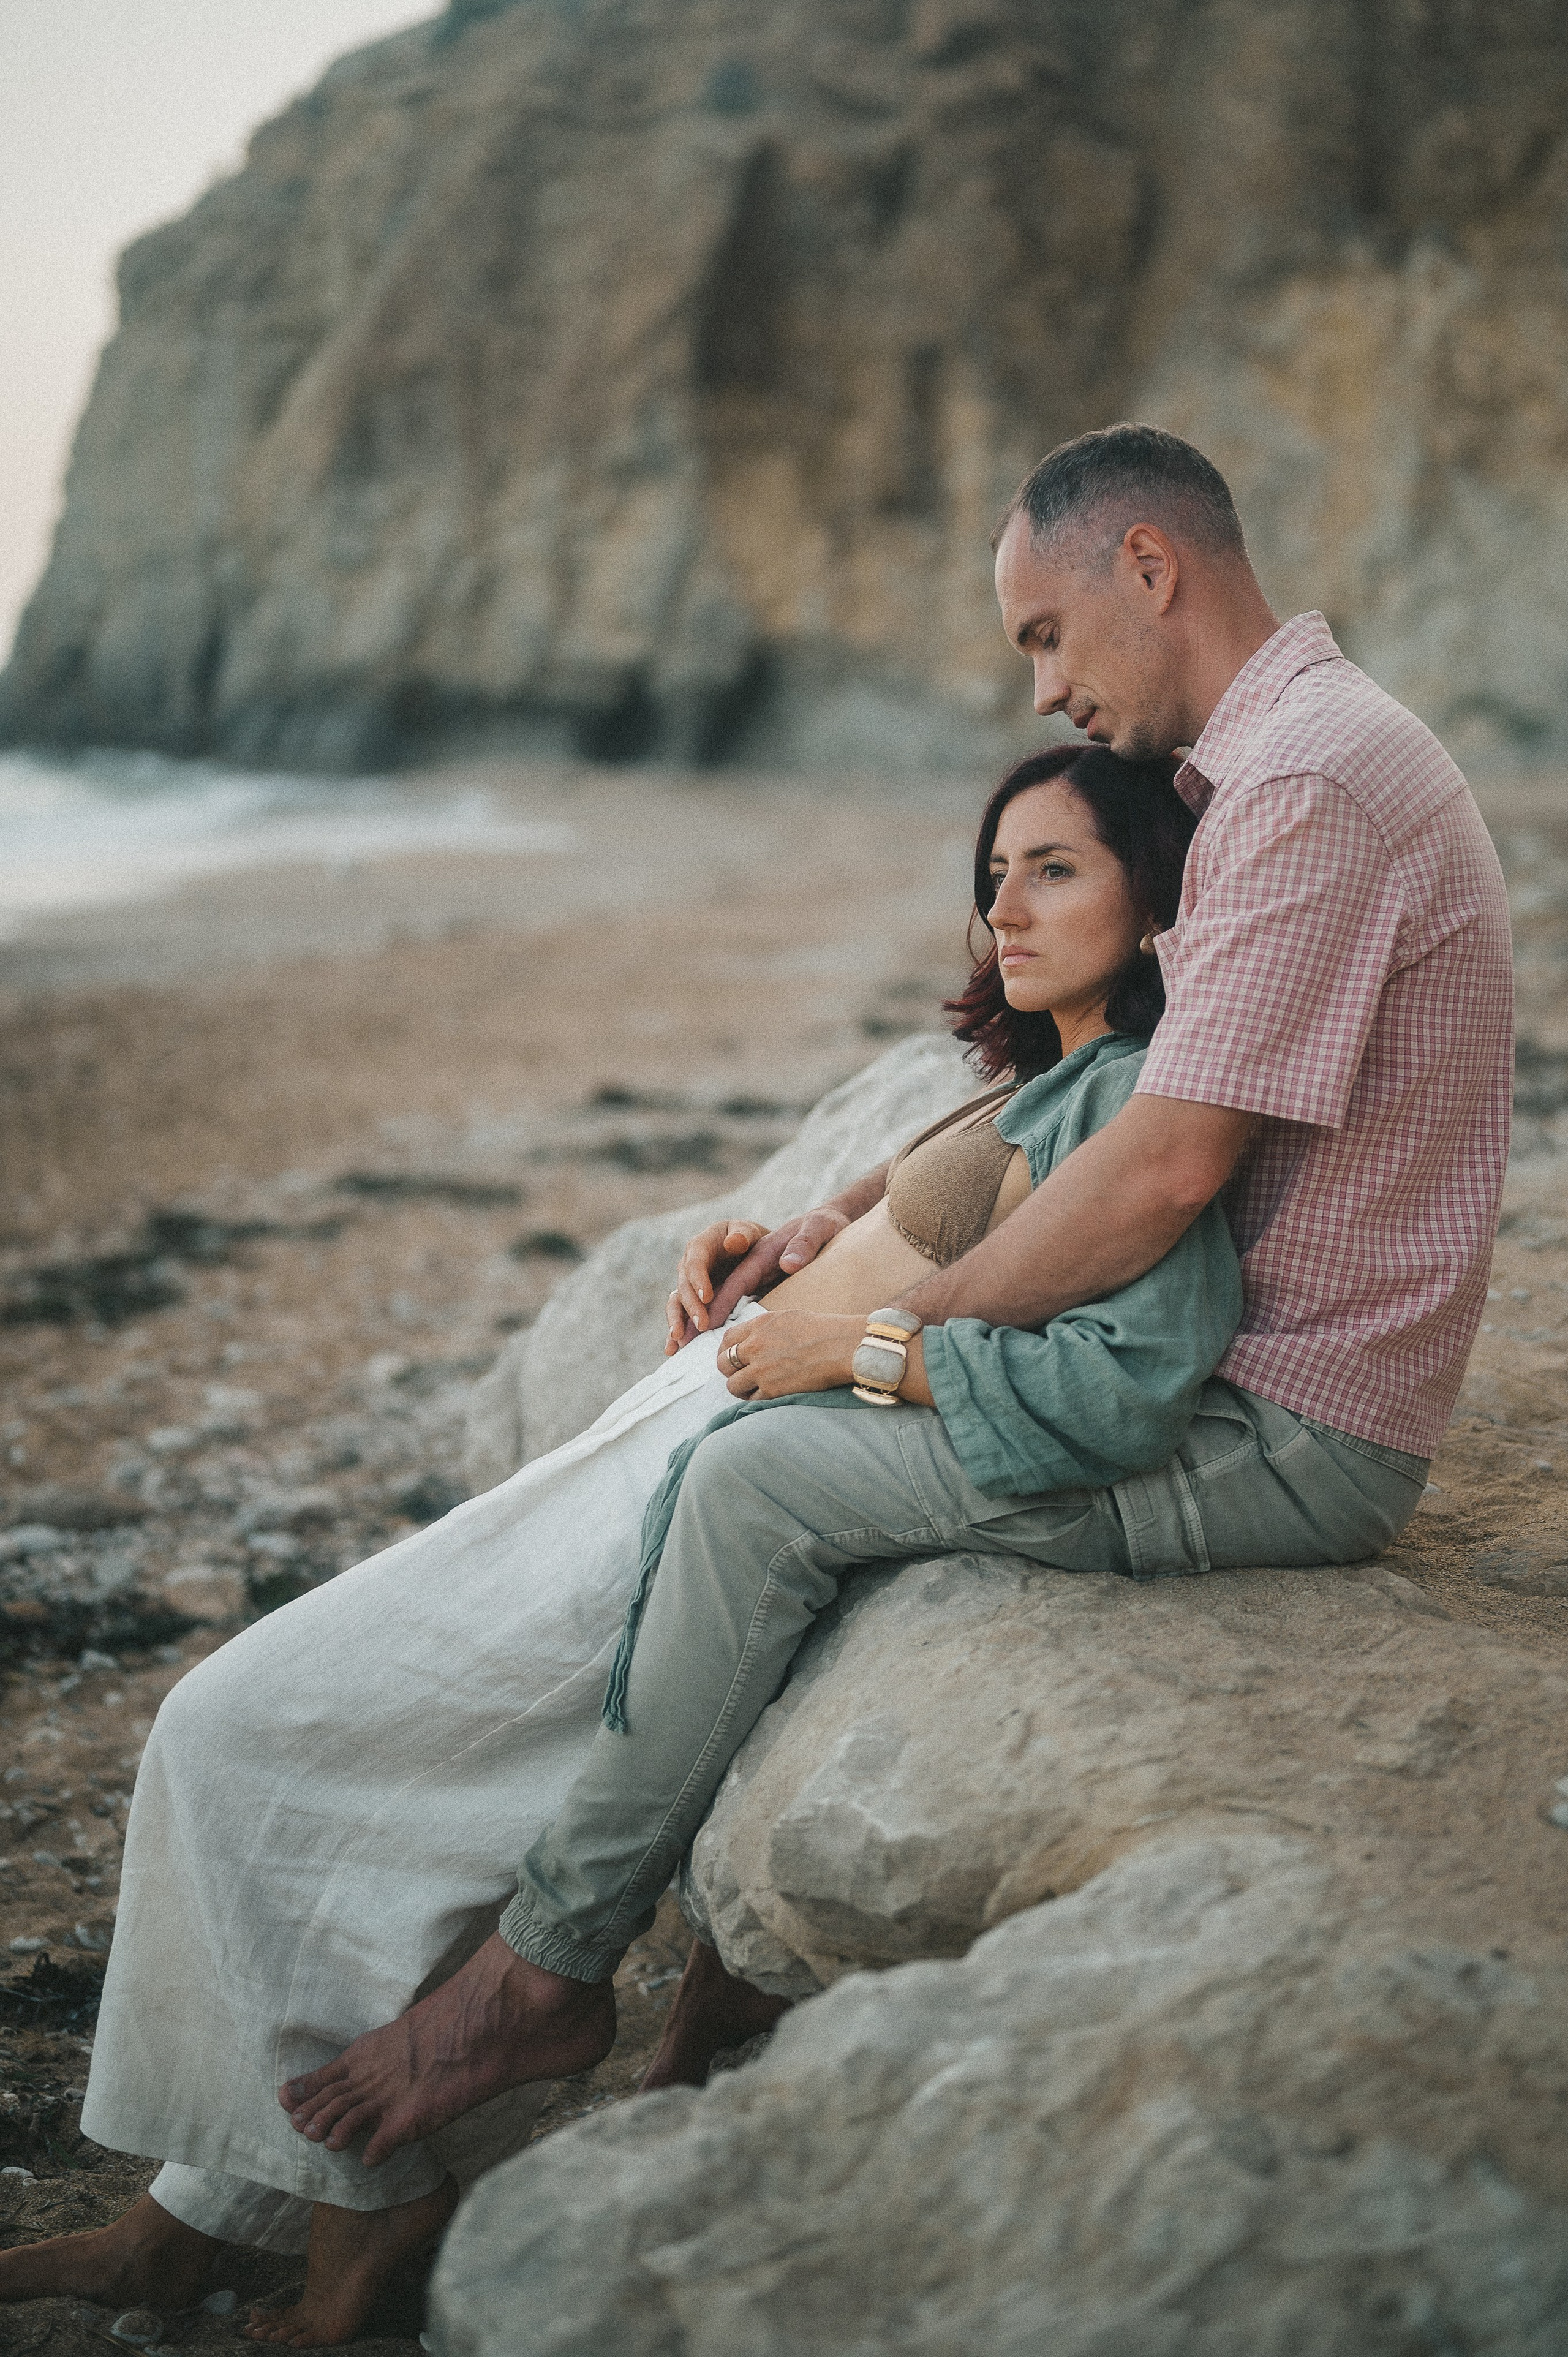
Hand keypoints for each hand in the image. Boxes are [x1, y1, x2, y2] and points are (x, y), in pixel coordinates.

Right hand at [665, 1207, 850, 1350]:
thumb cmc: (812, 1229)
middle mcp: (710, 1254)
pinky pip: (692, 1310)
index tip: (708, 1297)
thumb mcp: (813, 1228)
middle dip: (689, 1303)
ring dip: (678, 1319)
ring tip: (679, 1343)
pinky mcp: (715, 1292)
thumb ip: (801, 1241)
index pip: (700, 1254)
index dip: (700, 1277)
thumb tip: (788, 1263)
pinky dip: (682, 1328)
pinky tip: (675, 1350)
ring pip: (682, 1296)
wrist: (814, 1237)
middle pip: (686, 1278)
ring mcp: (710, 1274)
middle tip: (701, 1326)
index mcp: (724, 1234)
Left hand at [717, 1311, 862, 1397]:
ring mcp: (761, 1370)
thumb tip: (751, 1340)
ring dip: (740, 1387)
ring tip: (751, 1387)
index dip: (726, 1350)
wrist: (843, 1347)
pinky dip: (756, 1398)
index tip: (732, 1357)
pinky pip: (752, 1399)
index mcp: (759, 1325)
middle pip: (722, 1363)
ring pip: (732, 1385)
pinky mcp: (772, 1390)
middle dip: (728, 1370)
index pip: (727, 1339)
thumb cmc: (823, 1330)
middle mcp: (755, 1346)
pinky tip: (767, 1394)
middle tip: (740, 1373)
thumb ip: (765, 1329)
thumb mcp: (788, 1318)